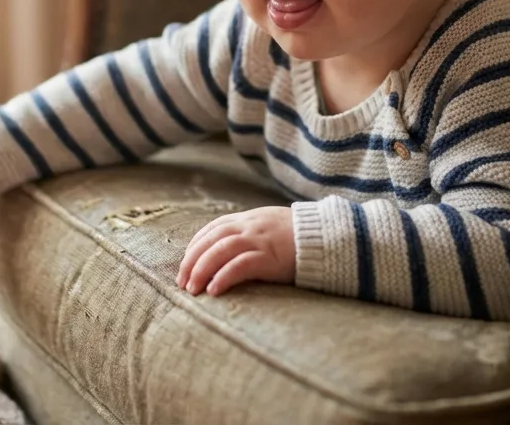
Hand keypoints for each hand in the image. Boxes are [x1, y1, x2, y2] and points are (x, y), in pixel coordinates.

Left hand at [177, 206, 294, 296]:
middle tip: (182, 282)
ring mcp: (259, 241)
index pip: (212, 229)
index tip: (185, 264)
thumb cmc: (299, 237)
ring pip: (220, 251)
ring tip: (192, 290)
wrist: (328, 237)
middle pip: (211, 241)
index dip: (195, 246)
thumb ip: (250, 234)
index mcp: (248, 219)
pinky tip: (214, 290)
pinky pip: (241, 266)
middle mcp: (249, 226)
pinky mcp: (270, 257)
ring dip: (201, 270)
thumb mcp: (270, 227)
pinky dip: (224, 277)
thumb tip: (228, 251)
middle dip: (192, 261)